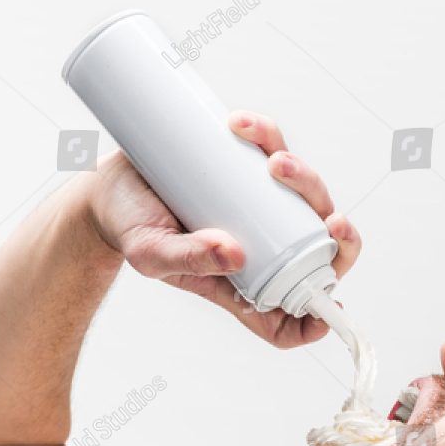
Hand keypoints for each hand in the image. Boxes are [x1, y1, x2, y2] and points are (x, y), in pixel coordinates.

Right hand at [79, 111, 361, 349]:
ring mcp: (259, 208)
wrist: (106, 187)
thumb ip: (188, 260)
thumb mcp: (151, 254)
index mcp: (244, 285)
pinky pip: (273, 150)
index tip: (329, 304)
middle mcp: (261, 248)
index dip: (319, 318)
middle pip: (319, 251)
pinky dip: (268, 136)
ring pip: (307, 199)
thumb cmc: (130, 230)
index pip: (293, 317)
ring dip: (306, 180)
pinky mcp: (248, 169)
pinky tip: (248, 127)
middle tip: (332, 220)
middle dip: (338, 237)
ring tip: (274, 161)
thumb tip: (235, 254)